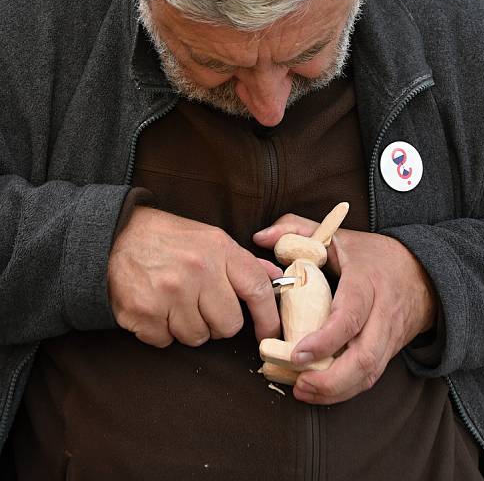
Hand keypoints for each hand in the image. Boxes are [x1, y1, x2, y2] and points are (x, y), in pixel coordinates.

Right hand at [108, 206, 280, 347]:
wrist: (113, 236)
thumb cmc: (166, 238)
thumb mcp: (208, 238)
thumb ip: (242, 261)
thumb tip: (276, 278)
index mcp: (218, 249)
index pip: (257, 288)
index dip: (268, 316)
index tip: (269, 332)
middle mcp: (198, 271)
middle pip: (228, 325)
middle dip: (217, 322)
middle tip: (199, 303)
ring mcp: (170, 294)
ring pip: (197, 338)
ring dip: (187, 327)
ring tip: (173, 301)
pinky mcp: (144, 313)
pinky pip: (166, 342)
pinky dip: (161, 331)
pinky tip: (154, 307)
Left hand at [254, 213, 436, 404]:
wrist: (422, 273)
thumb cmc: (372, 254)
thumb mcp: (337, 235)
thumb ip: (297, 230)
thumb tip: (261, 237)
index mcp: (367, 281)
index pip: (351, 315)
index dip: (326, 339)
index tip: (297, 353)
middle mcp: (382, 313)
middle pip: (365, 356)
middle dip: (331, 378)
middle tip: (298, 383)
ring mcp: (388, 336)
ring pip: (369, 373)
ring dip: (336, 390)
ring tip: (303, 391)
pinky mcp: (389, 352)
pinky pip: (370, 377)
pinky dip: (345, 390)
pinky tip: (319, 391)